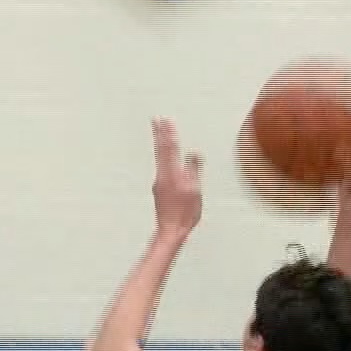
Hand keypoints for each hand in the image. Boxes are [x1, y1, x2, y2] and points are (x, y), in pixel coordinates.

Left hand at [151, 118, 202, 237]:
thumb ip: (193, 169)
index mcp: (171, 173)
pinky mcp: (160, 190)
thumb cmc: (184, 213)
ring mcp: (159, 183)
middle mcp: (162, 176)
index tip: (166, 121)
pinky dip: (163, 156)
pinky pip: (161, 167)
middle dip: (159, 134)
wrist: (171, 230)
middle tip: (156, 120)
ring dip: (160, 143)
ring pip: (160, 158)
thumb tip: (194, 153)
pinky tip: (165, 158)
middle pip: (160, 150)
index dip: (168, 134)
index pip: (169, 148)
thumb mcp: (194, 190)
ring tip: (159, 134)